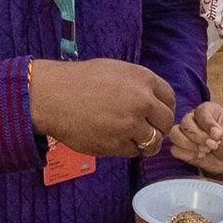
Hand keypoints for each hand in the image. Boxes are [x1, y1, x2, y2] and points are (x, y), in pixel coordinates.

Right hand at [28, 56, 178, 159]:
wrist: (53, 97)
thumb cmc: (79, 81)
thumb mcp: (115, 70)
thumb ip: (138, 85)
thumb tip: (153, 101)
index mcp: (143, 79)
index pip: (169, 99)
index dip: (164, 108)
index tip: (157, 115)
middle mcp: (142, 102)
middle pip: (166, 122)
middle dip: (159, 127)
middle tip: (148, 130)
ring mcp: (131, 125)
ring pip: (153, 141)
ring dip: (147, 143)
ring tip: (134, 139)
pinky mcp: (117, 144)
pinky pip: (133, 152)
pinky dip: (127, 149)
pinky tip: (115, 140)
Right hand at [167, 102, 222, 178]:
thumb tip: (218, 135)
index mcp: (207, 110)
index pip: (200, 112)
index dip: (208, 124)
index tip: (217, 135)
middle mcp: (192, 118)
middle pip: (185, 123)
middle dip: (199, 137)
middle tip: (213, 146)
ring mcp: (184, 132)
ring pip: (175, 134)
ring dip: (190, 145)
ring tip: (205, 151)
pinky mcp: (180, 147)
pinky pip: (174, 149)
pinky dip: (187, 154)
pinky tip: (200, 156)